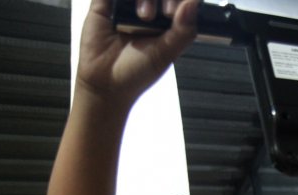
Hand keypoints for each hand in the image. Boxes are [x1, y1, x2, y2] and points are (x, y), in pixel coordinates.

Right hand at [76, 0, 196, 104]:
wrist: (105, 84)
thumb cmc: (137, 72)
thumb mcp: (167, 53)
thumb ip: (184, 29)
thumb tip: (194, 2)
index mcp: (166, 20)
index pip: (178, 0)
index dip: (179, 1)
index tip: (180, 11)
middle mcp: (147, 8)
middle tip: (167, 13)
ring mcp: (126, 4)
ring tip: (145, 17)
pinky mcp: (103, 3)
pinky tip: (127, 6)